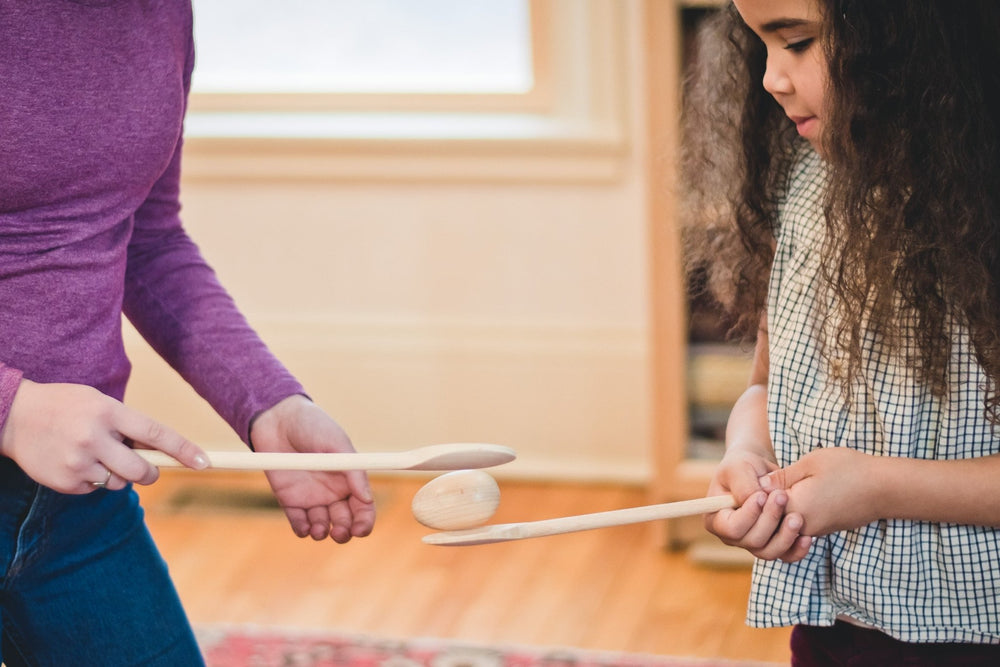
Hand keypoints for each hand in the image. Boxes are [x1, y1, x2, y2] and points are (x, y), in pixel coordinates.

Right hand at [0, 379, 207, 493]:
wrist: (13, 416)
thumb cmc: (66, 406)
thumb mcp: (100, 403)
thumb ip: (129, 425)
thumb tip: (162, 451)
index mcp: (109, 412)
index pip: (156, 434)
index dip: (183, 450)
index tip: (204, 462)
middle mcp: (94, 437)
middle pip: (142, 472)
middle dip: (149, 473)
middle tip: (145, 468)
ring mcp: (78, 462)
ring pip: (119, 484)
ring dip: (117, 475)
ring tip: (95, 455)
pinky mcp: (64, 482)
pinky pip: (95, 490)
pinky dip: (93, 480)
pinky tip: (76, 463)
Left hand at [250, 395, 374, 542]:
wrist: (278, 418)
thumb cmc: (313, 426)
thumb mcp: (337, 444)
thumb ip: (353, 471)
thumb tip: (367, 498)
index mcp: (349, 479)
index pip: (363, 508)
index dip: (365, 522)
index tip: (361, 530)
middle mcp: (333, 492)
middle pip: (344, 522)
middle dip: (344, 533)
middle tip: (339, 532)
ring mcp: (311, 497)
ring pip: (322, 526)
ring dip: (323, 532)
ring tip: (319, 529)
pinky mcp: (289, 500)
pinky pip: (299, 522)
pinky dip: (303, 529)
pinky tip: (304, 526)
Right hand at [704, 447, 811, 561]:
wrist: (759, 471)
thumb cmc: (743, 466)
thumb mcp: (738, 468)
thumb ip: (743, 485)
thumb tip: (755, 501)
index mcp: (716, 520)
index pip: (732, 529)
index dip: (748, 516)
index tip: (762, 495)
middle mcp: (732, 537)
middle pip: (753, 541)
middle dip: (770, 520)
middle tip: (782, 496)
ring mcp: (752, 543)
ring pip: (769, 552)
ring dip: (785, 536)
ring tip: (797, 517)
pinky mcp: (772, 544)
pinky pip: (785, 556)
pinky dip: (797, 549)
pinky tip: (807, 536)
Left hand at [760, 447, 881, 535]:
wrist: (885, 488)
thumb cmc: (848, 469)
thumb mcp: (810, 463)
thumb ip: (782, 476)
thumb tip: (759, 486)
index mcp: (795, 506)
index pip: (761, 509)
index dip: (754, 496)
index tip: (753, 483)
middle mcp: (802, 525)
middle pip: (769, 524)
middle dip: (761, 509)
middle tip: (760, 491)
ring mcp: (814, 531)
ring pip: (783, 529)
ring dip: (775, 515)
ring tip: (774, 494)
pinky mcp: (824, 531)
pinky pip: (798, 530)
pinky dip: (790, 519)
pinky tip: (791, 501)